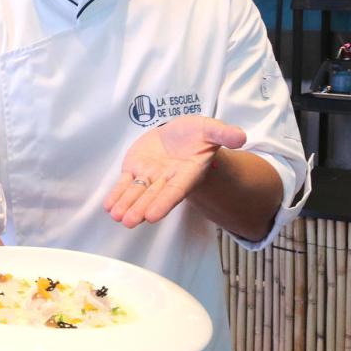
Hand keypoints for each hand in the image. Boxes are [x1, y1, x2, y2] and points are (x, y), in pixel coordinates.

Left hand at [104, 116, 246, 227]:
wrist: (179, 134)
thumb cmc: (196, 135)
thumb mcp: (210, 129)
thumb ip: (223, 133)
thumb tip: (241, 137)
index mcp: (186, 173)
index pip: (175, 191)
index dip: (163, 202)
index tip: (152, 215)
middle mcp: (167, 179)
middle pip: (153, 196)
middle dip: (141, 208)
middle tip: (130, 221)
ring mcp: (150, 176)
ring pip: (137, 193)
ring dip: (127, 205)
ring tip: (117, 216)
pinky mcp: (135, 170)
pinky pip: (124, 184)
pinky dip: (117, 194)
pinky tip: (109, 206)